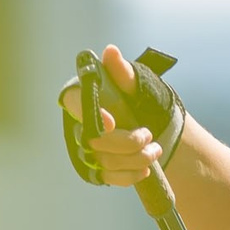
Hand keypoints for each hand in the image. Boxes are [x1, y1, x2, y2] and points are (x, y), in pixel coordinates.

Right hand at [57, 44, 176, 186]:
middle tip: (148, 135)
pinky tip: (145, 169)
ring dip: (133, 159)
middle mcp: (80, 123)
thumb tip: (110, 51)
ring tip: (155, 150)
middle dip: (124, 142)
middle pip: (92, 139)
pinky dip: (128, 175)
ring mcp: (87, 148)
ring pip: (103, 160)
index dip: (90, 114)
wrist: (154, 125)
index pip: (75, 103)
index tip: (113, 123)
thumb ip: (122, 71)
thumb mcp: (137, 83)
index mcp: (85, 97)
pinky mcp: (97, 168)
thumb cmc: (140, 98)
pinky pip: (107, 177)